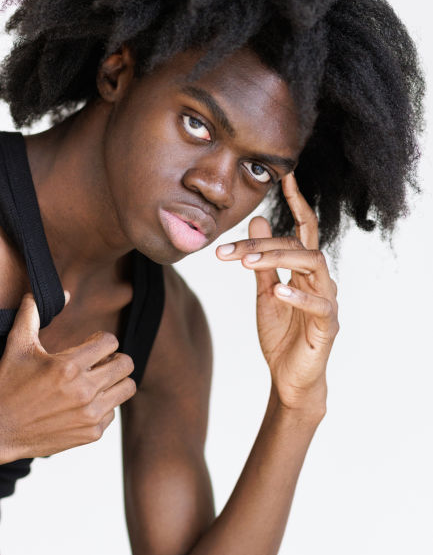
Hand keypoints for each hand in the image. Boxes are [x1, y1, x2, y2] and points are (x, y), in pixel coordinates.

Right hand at [0, 293, 135, 462]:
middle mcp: (84, 391)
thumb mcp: (16, 344)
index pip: (111, 341)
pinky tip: (84, 403)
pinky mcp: (91, 433)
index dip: (101, 339)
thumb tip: (63, 292)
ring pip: (127, 388)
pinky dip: (103, 406)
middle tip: (100, 361)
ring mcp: (90, 414)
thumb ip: (34, 312)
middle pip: (126, 364)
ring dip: (115, 381)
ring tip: (97, 380)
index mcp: (69, 366)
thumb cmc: (7, 383)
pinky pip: (113, 412)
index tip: (90, 344)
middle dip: (114, 358)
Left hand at [216, 174, 338, 412]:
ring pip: (313, 267)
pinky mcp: (327, 326)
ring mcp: (327, 302)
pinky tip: (278, 291)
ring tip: (248, 264)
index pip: (305, 229)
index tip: (287, 176)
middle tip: (227, 253)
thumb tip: (257, 222)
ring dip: (279, 260)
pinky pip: (319, 306)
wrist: (288, 378)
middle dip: (263, 245)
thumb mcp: (264, 293)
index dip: (298, 202)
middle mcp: (320, 281)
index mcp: (305, 270)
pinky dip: (298, 297)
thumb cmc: (281, 336)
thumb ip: (261, 261)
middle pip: (300, 246)